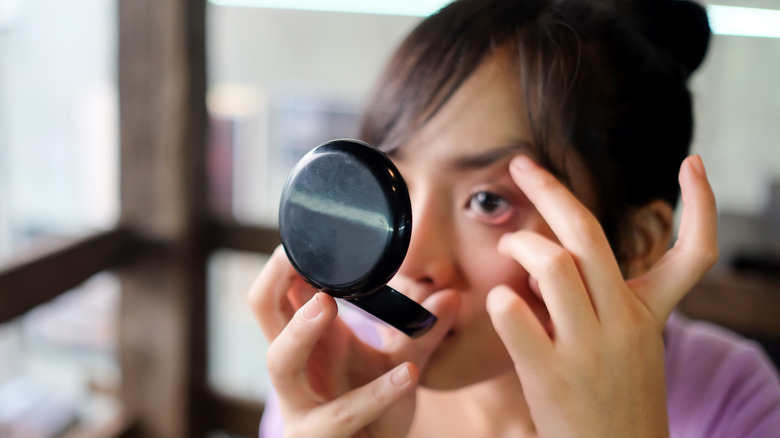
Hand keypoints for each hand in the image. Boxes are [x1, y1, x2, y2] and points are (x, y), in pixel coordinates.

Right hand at [248, 247, 459, 437]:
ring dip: (300, 331)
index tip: (301, 235)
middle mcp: (297, 367)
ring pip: (282, 364)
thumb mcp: (399, 363)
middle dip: (274, 283)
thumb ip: (424, 331)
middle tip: (296, 258)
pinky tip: (407, 376)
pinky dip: (375, 394)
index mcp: (310, 341)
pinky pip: (342, 415)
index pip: (279, 292)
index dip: (281, 264)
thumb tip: (452, 294)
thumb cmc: (372, 411)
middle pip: (264, 314)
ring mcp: (301, 403)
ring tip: (327, 305)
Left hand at [486, 155, 717, 436]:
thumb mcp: (630, 344)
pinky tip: (503, 303)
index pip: (695, 255)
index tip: (692, 163)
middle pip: (588, 235)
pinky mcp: (551, 375)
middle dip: (551, 189)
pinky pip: (515, 314)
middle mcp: (624, 323)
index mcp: (648, 314)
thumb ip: (603, 298)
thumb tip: (547, 254)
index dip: (703, 206)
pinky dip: (502, 299)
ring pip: (552, 263)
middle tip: (523, 165)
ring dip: (520, 245)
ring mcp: (589, 349)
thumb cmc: (615, 396)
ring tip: (509, 248)